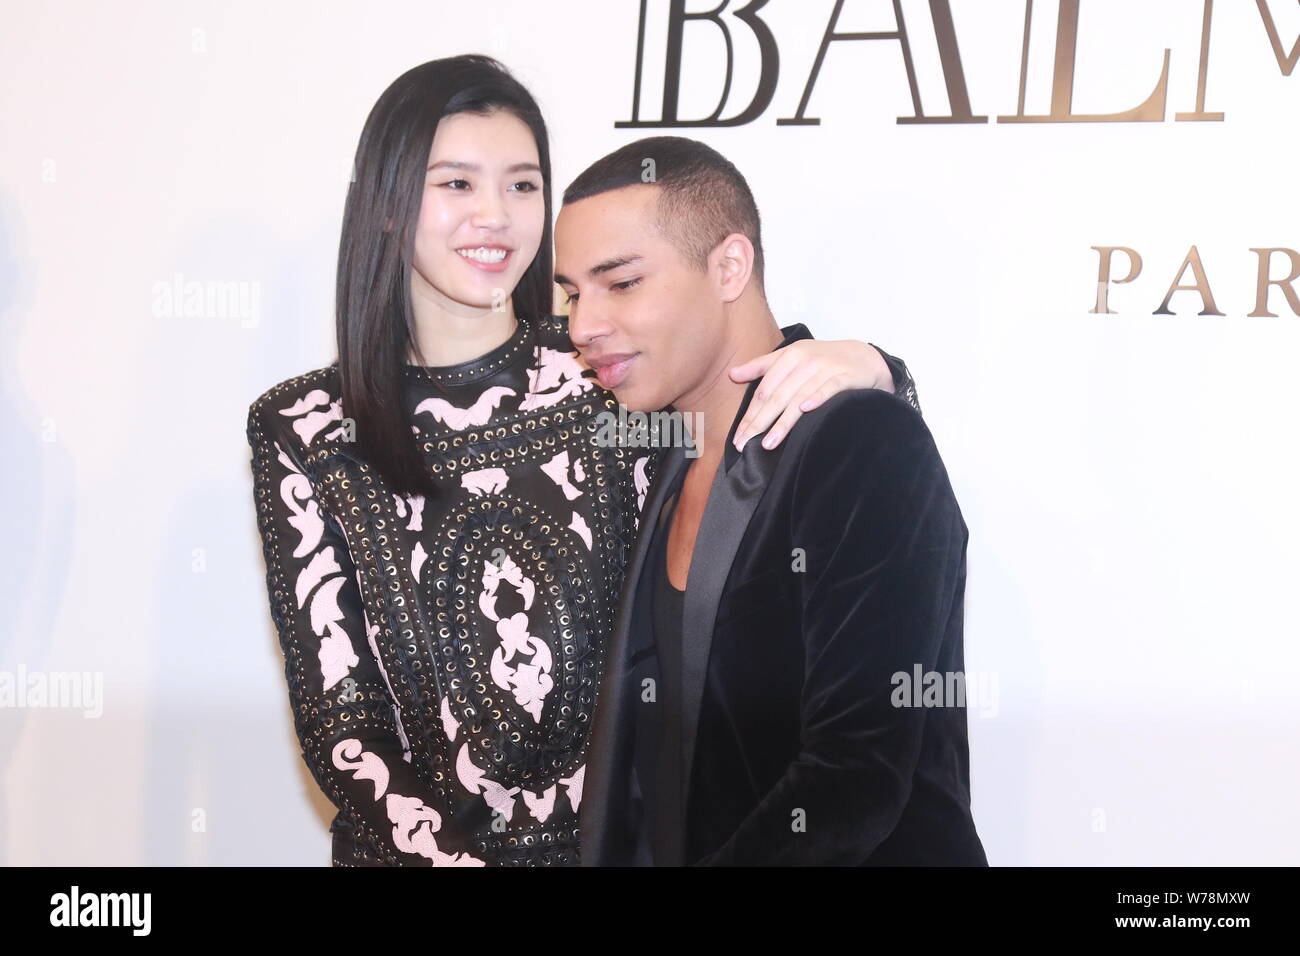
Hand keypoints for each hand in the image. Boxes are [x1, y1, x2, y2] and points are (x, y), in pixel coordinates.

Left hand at [729, 339, 895, 451]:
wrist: (862, 357)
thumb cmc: (822, 360)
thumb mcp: (791, 357)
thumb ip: (762, 366)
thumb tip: (732, 374)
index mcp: (789, 356)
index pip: (764, 390)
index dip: (750, 414)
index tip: (738, 436)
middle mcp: (805, 361)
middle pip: (777, 396)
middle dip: (759, 422)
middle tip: (745, 444)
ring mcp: (826, 368)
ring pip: (799, 397)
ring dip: (783, 422)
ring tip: (768, 444)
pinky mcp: (845, 376)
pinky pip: (829, 389)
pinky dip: (817, 398)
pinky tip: (805, 411)